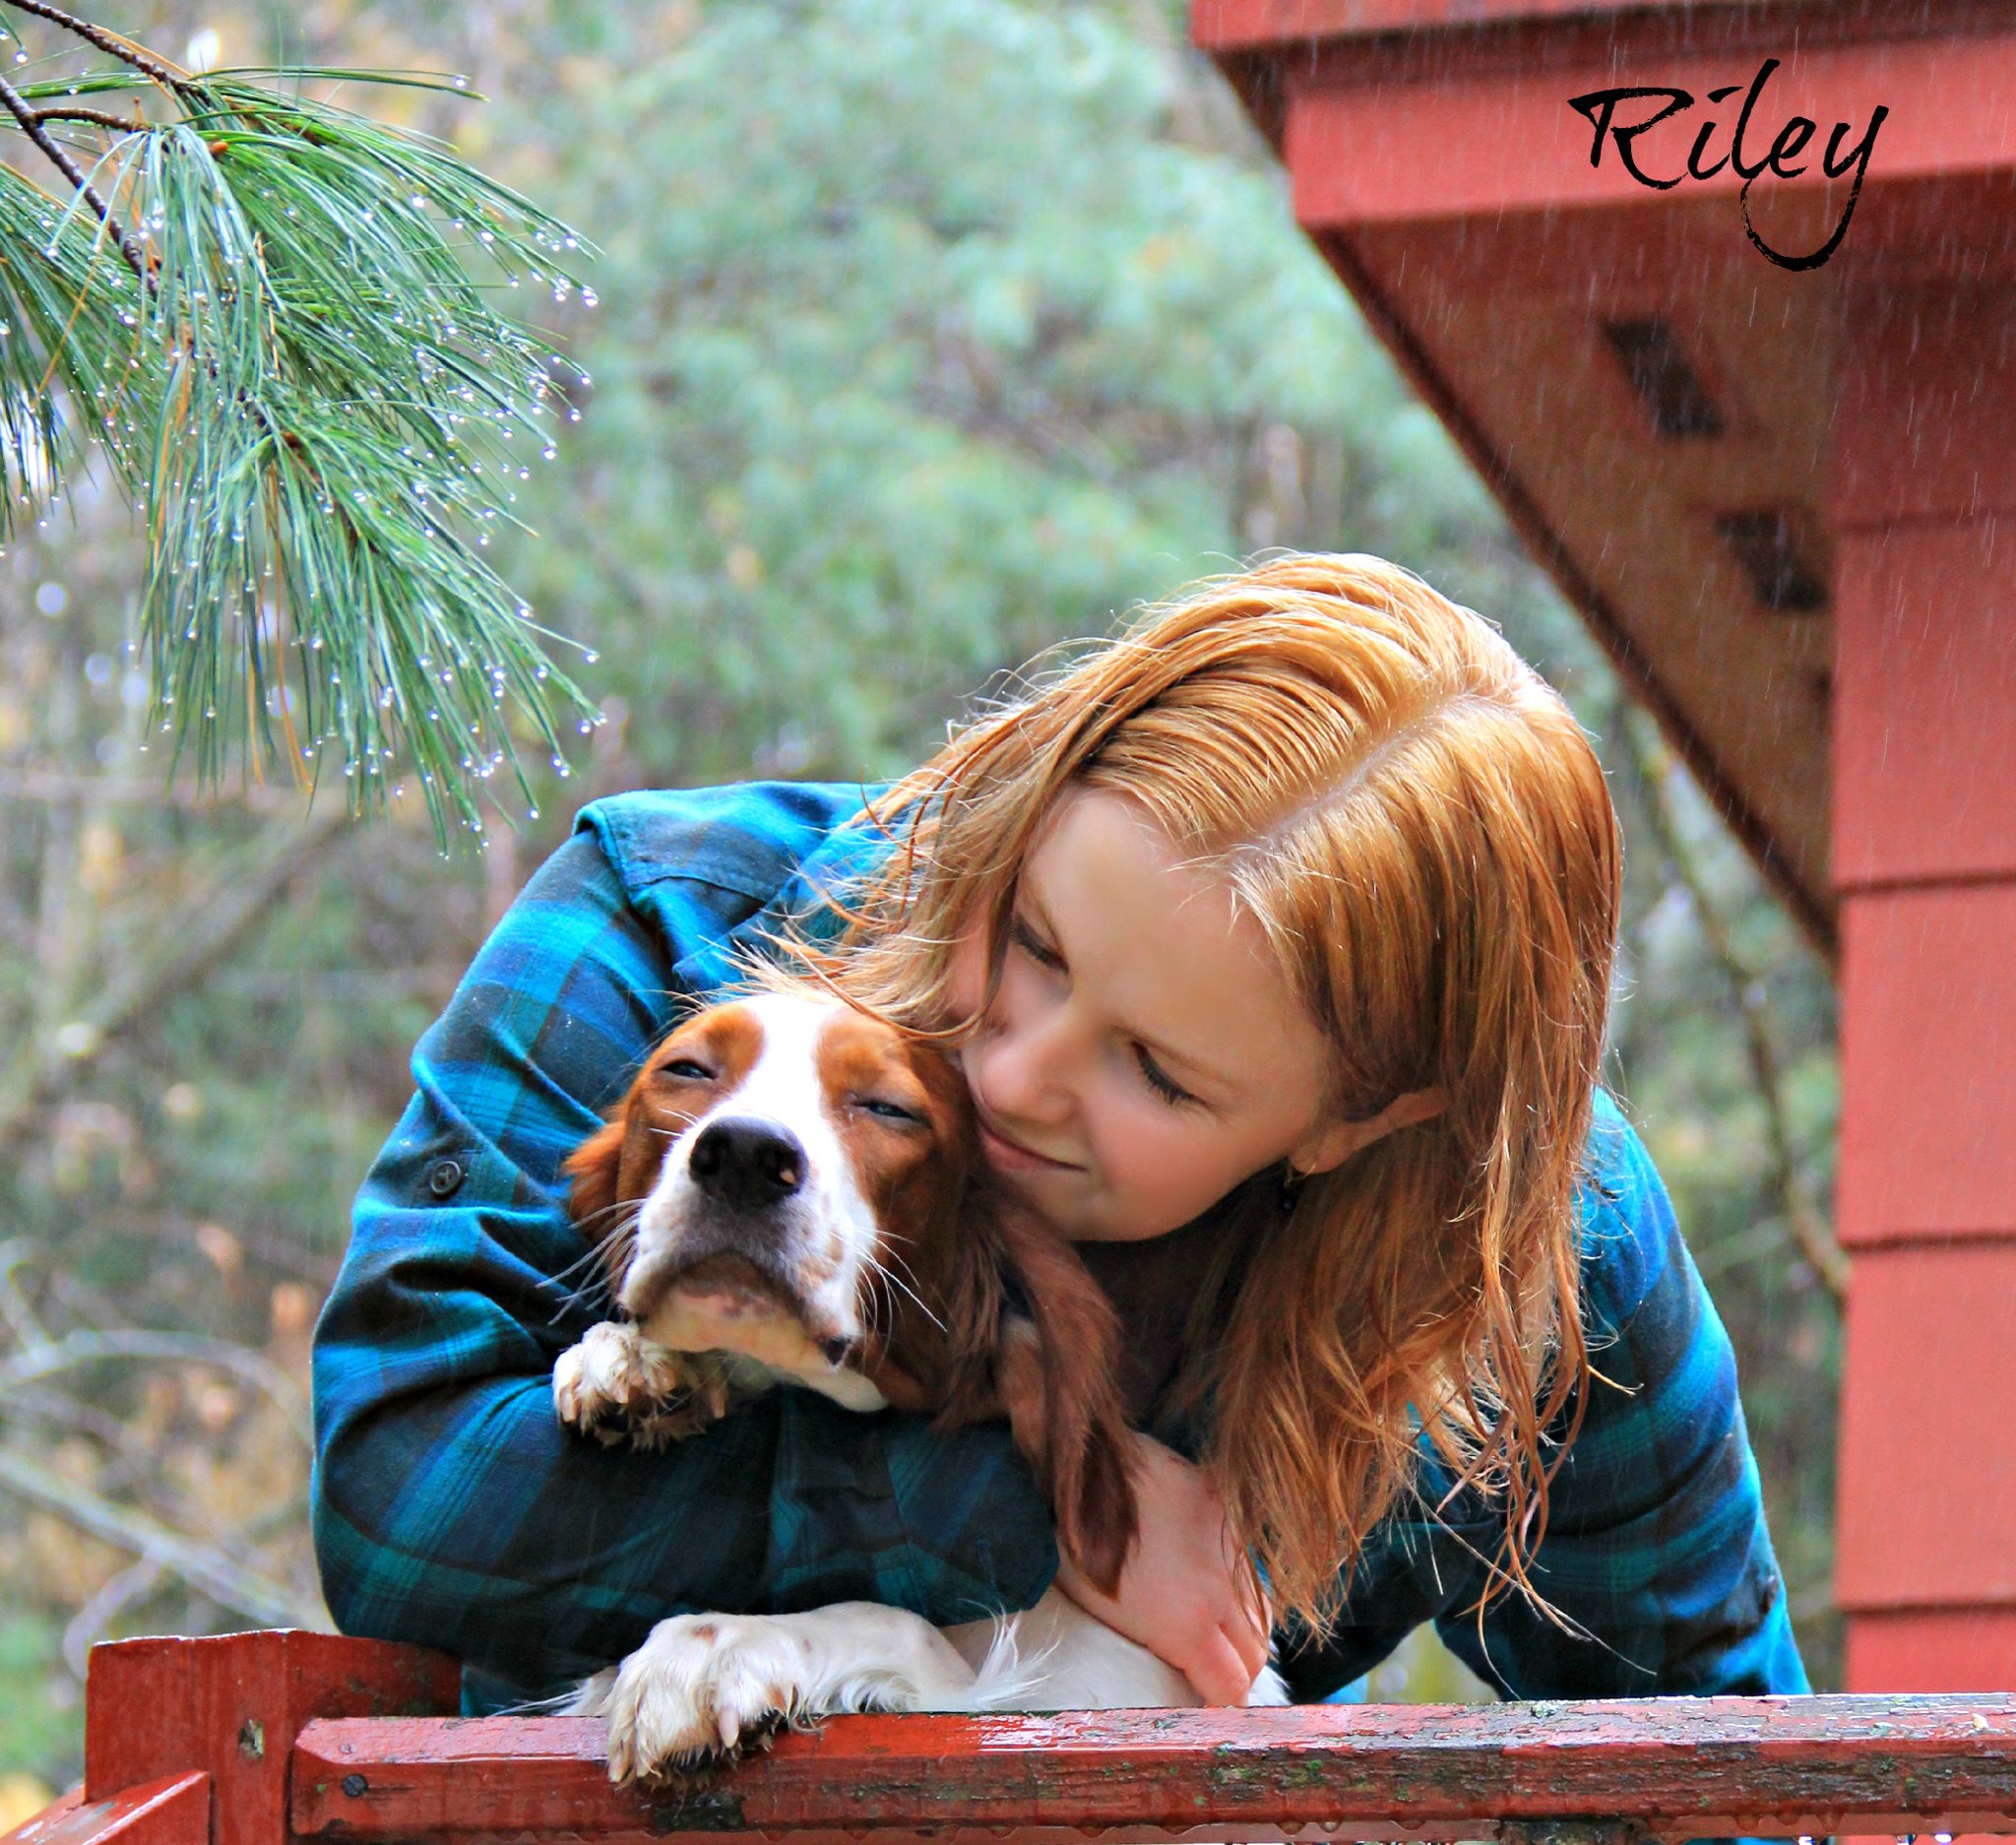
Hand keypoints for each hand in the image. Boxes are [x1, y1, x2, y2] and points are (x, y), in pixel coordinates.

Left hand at [1052, 1430, 1270, 1704]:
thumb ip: (1158, 1643)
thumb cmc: (1070, 1547)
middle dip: (1241, 1670)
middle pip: (1257, 1650)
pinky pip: (1245, 1556)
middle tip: (1217, 1674)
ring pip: (1260, 1604)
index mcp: (1186, 1625)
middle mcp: (1219, 1589)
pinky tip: (1211, 1576)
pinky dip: (1236, 1577)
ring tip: (1219, 1630)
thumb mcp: (1108, 1615)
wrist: (1076, 1466)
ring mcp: (1227, 1541)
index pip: (1233, 1686)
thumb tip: (1181, 1666)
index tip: (1211, 1706)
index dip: (1224, 1704)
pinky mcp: (1222, 1503)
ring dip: (1246, 1625)